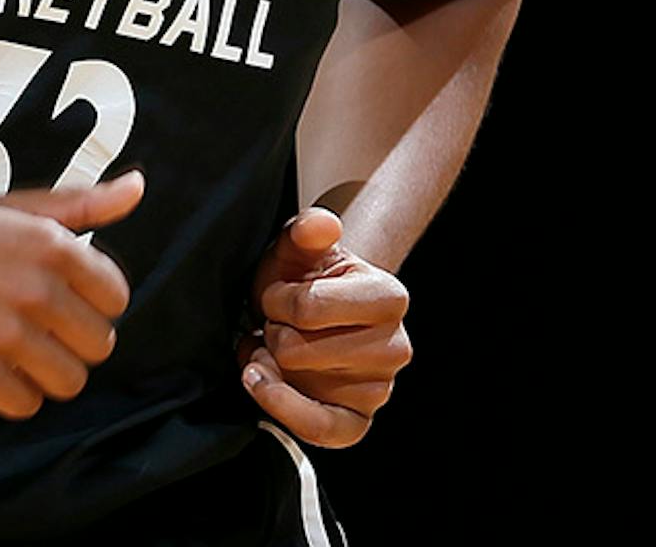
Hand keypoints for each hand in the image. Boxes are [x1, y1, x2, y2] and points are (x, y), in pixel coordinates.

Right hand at [0, 170, 144, 420]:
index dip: (87, 304)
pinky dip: (5, 394)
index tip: (53, 301)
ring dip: (40, 375)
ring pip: (67, 382)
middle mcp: (38, 289)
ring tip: (3, 352)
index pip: (115, 297)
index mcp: (51, 244)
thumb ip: (78, 203)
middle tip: (24, 330)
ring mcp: (8, 335)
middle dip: (66, 343)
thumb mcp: (9, 206)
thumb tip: (138, 188)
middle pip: (97, 346)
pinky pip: (24, 405)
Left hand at [237, 206, 410, 448]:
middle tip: (277, 322)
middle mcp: (395, 347)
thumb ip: (306, 230)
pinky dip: (283, 410)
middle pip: (297, 350)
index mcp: (389, 296)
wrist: (310, 311)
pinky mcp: (358, 420)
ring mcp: (380, 388)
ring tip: (273, 345)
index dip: (277, 300)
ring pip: (298, 383)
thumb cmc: (304, 277)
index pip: (308, 308)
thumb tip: (320, 224)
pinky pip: (321, 430)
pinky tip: (260, 383)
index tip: (277, 293)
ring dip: (269, 364)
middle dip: (273, 332)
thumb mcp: (299, 247)